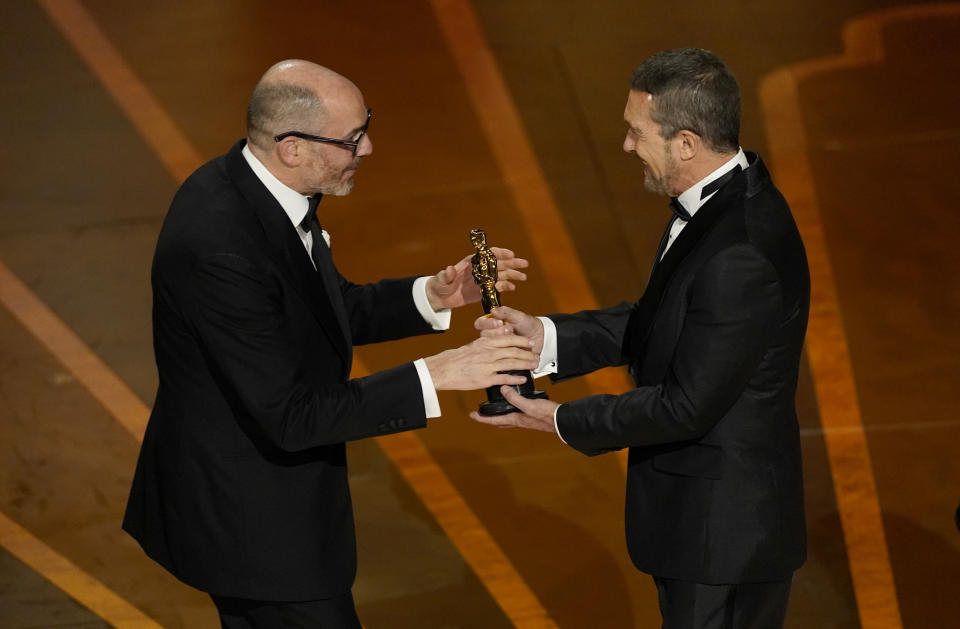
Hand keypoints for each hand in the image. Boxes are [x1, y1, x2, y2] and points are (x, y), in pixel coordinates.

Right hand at [424, 334, 538, 390]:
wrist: (444, 369)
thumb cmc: (457, 358)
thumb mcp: (474, 344)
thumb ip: (488, 340)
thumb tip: (501, 333)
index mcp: (485, 343)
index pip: (508, 339)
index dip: (522, 341)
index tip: (530, 342)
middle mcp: (488, 353)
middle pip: (513, 352)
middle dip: (527, 354)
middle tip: (536, 356)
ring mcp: (487, 366)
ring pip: (511, 364)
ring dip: (525, 364)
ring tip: (534, 365)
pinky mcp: (485, 379)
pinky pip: (503, 378)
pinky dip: (514, 378)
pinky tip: (522, 378)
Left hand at [425, 247, 528, 310]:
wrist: (440, 296)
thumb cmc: (440, 285)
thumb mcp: (442, 280)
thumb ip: (447, 275)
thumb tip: (449, 269)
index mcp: (472, 262)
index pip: (489, 254)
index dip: (500, 253)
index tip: (510, 254)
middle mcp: (480, 269)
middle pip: (499, 264)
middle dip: (512, 263)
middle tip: (524, 264)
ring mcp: (483, 280)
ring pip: (501, 275)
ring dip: (513, 275)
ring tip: (523, 277)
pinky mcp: (484, 290)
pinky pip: (497, 287)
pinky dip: (505, 286)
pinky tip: (513, 287)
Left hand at [470, 386, 559, 432]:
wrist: (561, 420)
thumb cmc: (546, 415)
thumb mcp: (528, 405)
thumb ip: (515, 398)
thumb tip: (503, 389)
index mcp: (514, 418)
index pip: (493, 420)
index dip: (481, 418)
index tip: (471, 415)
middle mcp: (518, 419)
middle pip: (498, 420)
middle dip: (488, 417)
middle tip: (481, 412)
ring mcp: (524, 417)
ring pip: (506, 416)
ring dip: (499, 412)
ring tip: (494, 405)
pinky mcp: (531, 413)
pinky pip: (516, 410)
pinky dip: (511, 406)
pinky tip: (514, 400)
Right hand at [475, 306, 543, 354]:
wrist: (540, 337)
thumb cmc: (528, 324)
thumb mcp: (517, 316)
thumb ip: (505, 313)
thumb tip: (493, 310)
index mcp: (492, 323)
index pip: (480, 323)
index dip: (487, 323)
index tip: (499, 322)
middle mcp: (492, 334)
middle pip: (484, 335)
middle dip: (497, 333)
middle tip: (510, 329)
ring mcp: (497, 345)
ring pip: (491, 346)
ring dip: (503, 341)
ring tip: (515, 337)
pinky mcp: (503, 355)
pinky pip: (500, 356)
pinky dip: (509, 352)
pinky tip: (517, 347)